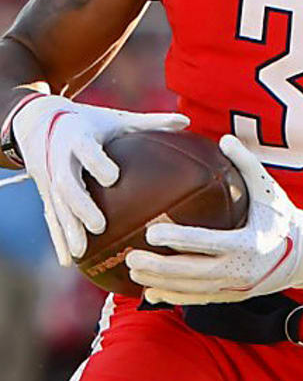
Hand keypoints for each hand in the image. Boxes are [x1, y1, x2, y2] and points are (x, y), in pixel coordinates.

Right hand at [11, 93, 188, 264]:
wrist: (38, 122)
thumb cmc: (89, 122)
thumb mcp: (116, 119)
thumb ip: (150, 121)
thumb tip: (186, 121)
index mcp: (78, 136)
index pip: (85, 150)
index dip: (96, 162)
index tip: (113, 178)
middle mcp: (58, 159)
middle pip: (66, 184)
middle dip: (81, 206)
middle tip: (99, 226)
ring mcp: (48, 179)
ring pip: (55, 207)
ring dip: (67, 230)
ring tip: (82, 253)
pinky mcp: (44, 193)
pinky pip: (51, 217)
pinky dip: (59, 239)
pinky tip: (70, 262)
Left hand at [127, 135, 302, 304]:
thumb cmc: (283, 217)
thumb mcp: (269, 190)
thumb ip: (247, 164)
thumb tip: (224, 138)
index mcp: (248, 243)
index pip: (206, 242)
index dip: (178, 238)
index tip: (152, 231)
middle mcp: (239, 269)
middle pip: (191, 272)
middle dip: (158, 266)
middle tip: (131, 256)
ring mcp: (234, 287)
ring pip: (189, 289)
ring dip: (159, 283)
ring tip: (132, 272)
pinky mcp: (231, 297)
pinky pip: (196, 300)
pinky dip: (172, 297)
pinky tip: (150, 292)